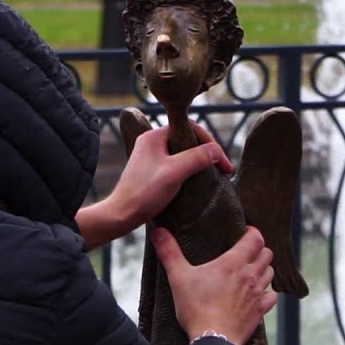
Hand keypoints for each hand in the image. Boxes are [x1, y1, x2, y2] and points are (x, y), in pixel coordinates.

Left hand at [109, 121, 232, 229]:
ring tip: (214, 176)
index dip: (210, 142)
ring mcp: (151, 158)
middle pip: (187, 140)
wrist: (122, 215)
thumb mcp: (175, 172)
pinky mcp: (152, 172)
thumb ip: (197, 158)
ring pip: (183, 154)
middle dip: (206, 153)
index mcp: (154, 136)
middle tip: (222, 169)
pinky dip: (190, 172)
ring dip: (199, 163)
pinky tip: (198, 183)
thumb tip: (216, 151)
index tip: (223, 162)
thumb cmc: (144, 193)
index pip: (189, 128)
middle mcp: (151, 143)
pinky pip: (176, 166)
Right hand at [151, 226, 276, 344]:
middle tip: (247, 252)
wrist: (213, 339)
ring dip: (263, 270)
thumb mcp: (178, 278)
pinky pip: (271, 297)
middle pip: (267, 254)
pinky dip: (267, 293)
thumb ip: (169, 253)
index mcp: (233, 263)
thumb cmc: (196, 308)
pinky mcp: (260, 311)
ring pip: (270, 273)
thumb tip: (158, 232)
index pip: (255, 239)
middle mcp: (250, 276)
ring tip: (251, 271)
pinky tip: (257, 295)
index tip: (245, 232)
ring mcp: (257, 294)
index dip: (253, 232)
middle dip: (259, 250)